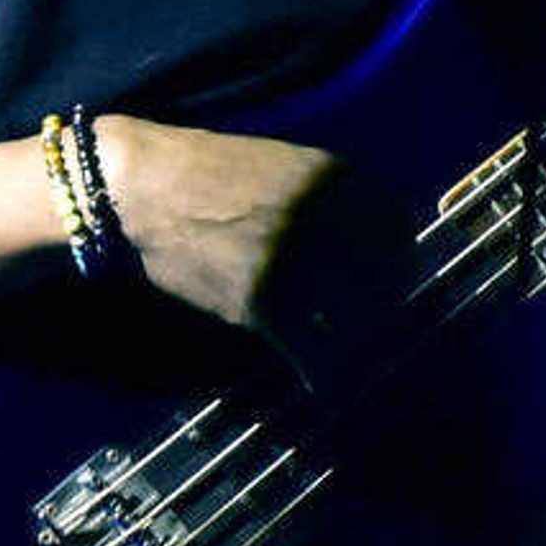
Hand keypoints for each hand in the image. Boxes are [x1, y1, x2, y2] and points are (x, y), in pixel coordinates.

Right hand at [88, 116, 405, 383]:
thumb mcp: (285, 164)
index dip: (400, 262)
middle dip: (382, 305)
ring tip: (348, 353)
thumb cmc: (210, 173)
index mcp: (337, 181)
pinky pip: (309, 349)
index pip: (400, 233)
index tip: (393, 280)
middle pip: (385, 280)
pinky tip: (319, 381)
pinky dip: (318, 370)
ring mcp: (296, 262)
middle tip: (370, 321)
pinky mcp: (262, 302)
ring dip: (355, 341)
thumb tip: (368, 239)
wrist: (144, 187)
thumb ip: (330, 198)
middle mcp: (326, 221)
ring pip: (353, 318)